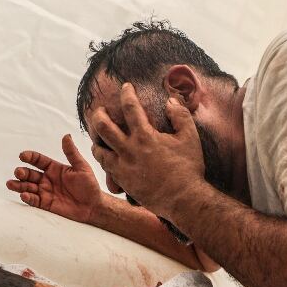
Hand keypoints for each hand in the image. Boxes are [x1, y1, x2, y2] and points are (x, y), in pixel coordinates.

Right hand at [7, 134, 103, 224]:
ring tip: (11, 184)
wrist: (93, 207)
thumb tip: (66, 136)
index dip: (30, 157)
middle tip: (18, 172)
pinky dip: (27, 198)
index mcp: (54, 168)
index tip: (22, 155)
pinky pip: (34, 200)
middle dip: (22, 172)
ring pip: (28, 187)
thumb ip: (72, 153)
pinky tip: (24, 195)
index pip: (38, 160)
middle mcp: (47, 179)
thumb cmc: (89, 186)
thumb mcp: (82, 167)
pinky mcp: (46, 204)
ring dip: (18, 185)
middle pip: (30, 174)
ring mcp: (45, 191)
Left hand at [89, 83, 207, 220]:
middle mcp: (130, 150)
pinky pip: (106, 169)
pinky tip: (107, 157)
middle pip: (103, 127)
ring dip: (97, 140)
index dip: (126, 93)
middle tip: (100, 110)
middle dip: (98, 114)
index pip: (130, 107)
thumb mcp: (190, 137)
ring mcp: (124, 167)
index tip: (125, 87)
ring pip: (99, 150)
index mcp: (145, 136)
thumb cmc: (188, 168)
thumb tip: (170, 101)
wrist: (184, 200)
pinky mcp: (124, 182)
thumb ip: (180, 115)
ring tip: (98, 136)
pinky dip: (104, 160)